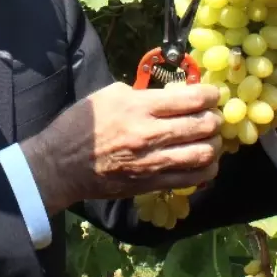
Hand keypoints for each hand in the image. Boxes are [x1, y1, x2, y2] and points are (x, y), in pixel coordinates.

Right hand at [20, 81, 222, 214]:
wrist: (61, 164)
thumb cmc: (81, 125)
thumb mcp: (108, 95)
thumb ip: (141, 93)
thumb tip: (168, 94)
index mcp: (139, 107)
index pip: (190, 99)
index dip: (210, 95)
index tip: (213, 94)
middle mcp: (150, 134)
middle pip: (202, 125)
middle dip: (215, 118)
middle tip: (213, 116)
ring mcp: (153, 162)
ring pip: (203, 154)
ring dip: (214, 144)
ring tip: (210, 139)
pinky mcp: (152, 184)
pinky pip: (191, 179)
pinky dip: (205, 169)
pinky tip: (204, 162)